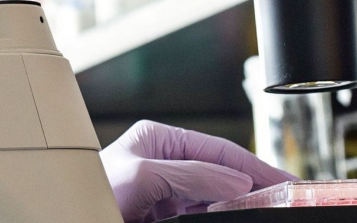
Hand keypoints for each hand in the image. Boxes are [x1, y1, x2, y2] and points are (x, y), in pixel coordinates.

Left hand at [100, 120, 295, 221]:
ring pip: (216, 196)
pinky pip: (203, 212)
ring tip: (267, 207)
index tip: (285, 181)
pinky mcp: (165, 215)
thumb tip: (237, 179)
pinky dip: (222, 214)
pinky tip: (239, 216)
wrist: (71, 217)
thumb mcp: (144, 176)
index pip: (218, 149)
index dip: (255, 164)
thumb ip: (191, 175)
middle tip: (285, 198)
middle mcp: (165, 162)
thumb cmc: (91, 189)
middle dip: (253, 185)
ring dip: (240, 202)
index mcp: (159, 140)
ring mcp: (167, 191)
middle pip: (222, 173)